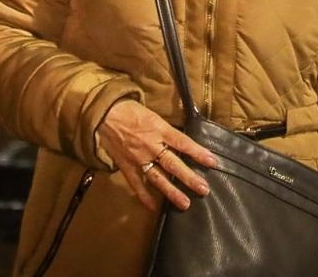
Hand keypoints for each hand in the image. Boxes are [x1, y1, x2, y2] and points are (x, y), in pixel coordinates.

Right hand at [97, 99, 216, 212]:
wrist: (104, 113)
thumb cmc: (131, 110)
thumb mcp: (154, 114)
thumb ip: (166, 129)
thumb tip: (182, 141)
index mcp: (159, 129)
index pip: (183, 142)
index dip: (198, 152)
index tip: (212, 162)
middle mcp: (151, 146)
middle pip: (173, 164)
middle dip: (189, 177)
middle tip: (204, 189)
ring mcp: (138, 158)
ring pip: (157, 177)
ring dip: (171, 191)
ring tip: (185, 203)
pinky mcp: (126, 166)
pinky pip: (136, 183)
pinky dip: (144, 196)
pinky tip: (153, 207)